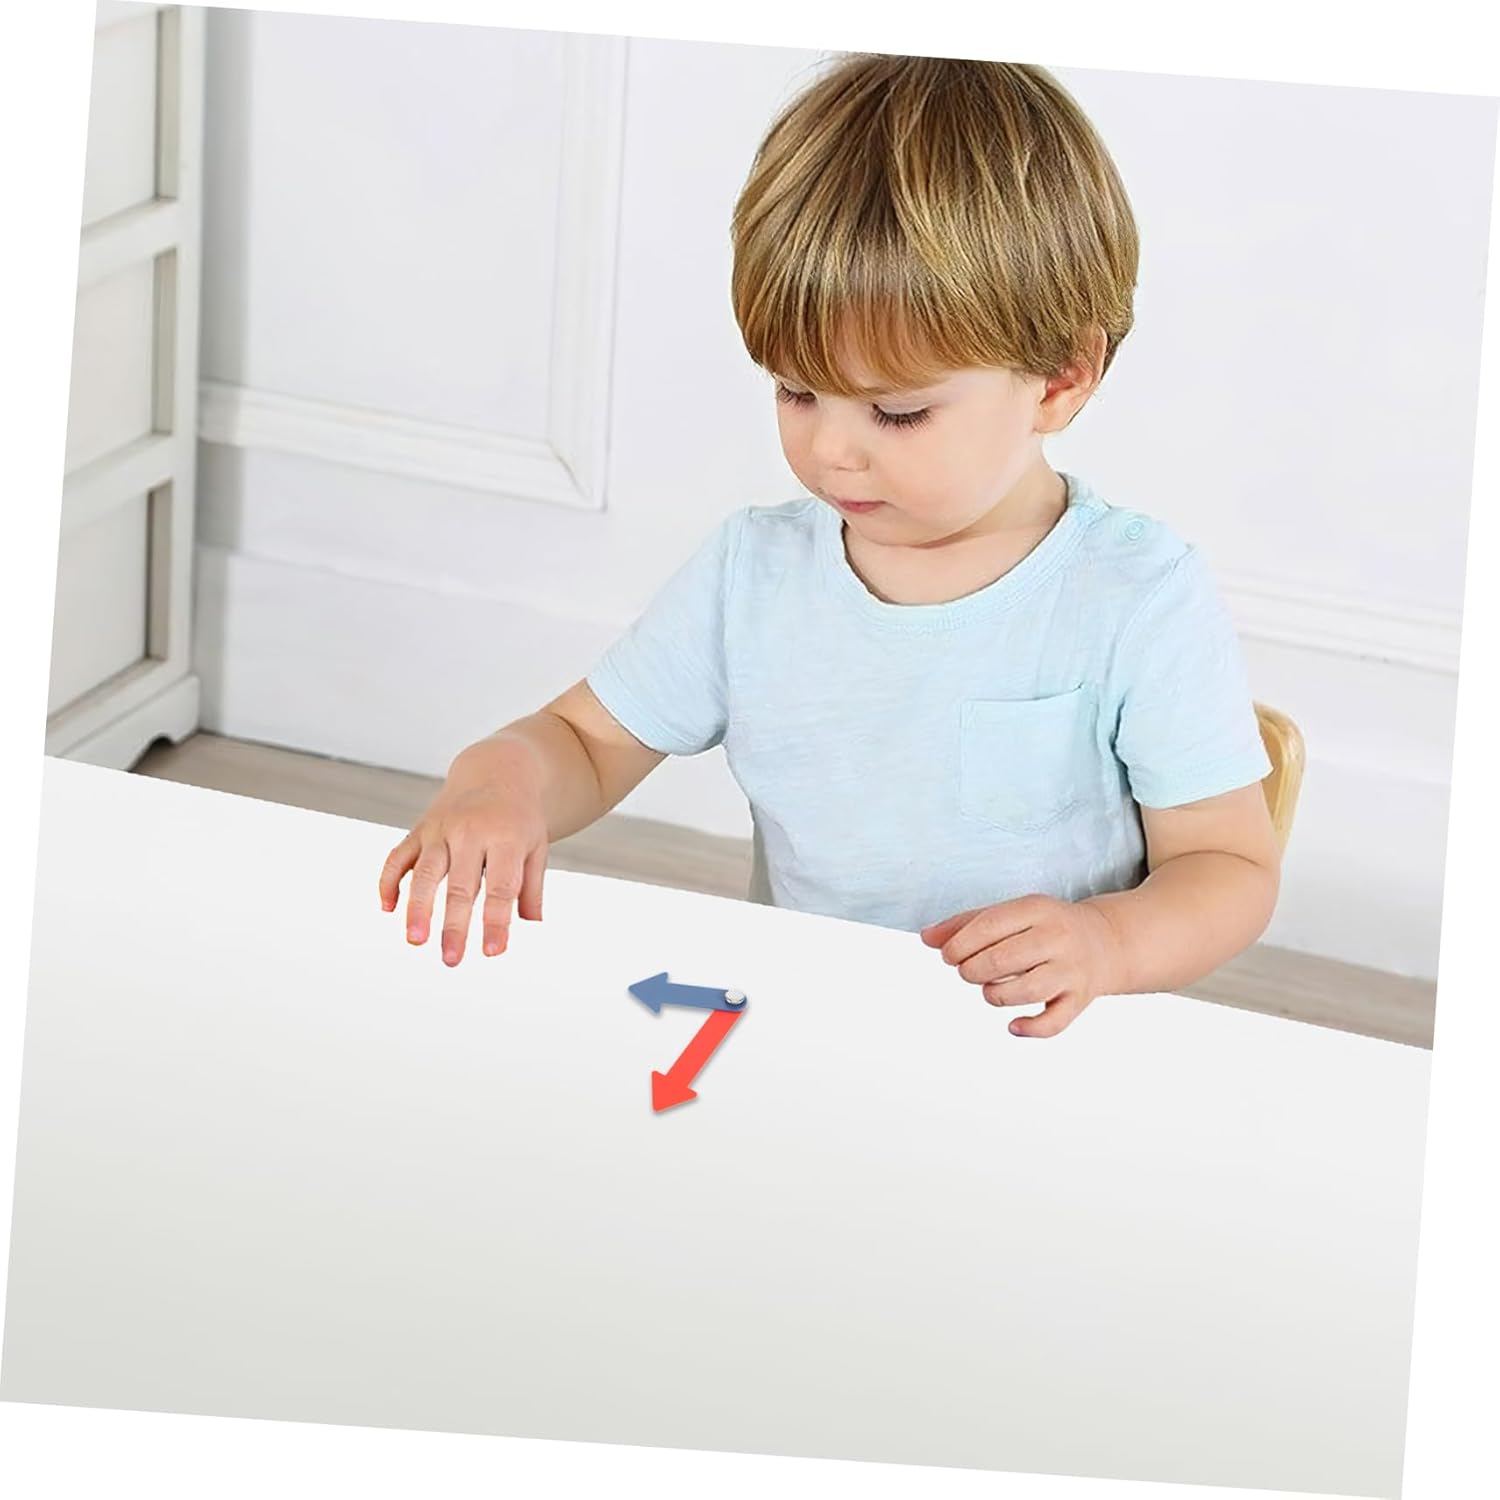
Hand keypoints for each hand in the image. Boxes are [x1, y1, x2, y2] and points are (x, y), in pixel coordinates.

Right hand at [378, 739, 549, 965]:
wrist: (498, 770)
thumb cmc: (520, 818)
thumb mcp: (537, 846)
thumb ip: (531, 887)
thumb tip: (530, 925)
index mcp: (506, 837)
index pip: (501, 887)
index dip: (495, 921)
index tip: (492, 952)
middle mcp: (471, 831)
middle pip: (460, 885)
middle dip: (454, 925)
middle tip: (451, 959)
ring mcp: (441, 829)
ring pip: (424, 872)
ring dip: (417, 907)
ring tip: (415, 939)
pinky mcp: (420, 829)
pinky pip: (398, 856)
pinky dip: (389, 881)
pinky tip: (387, 909)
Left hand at [919, 895, 1124, 1037]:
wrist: (1105, 941)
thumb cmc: (1045, 927)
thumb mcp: (1011, 914)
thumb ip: (966, 923)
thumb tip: (926, 938)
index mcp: (1036, 909)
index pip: (988, 927)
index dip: (958, 945)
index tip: (948, 956)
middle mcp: (1057, 937)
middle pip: (1002, 960)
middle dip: (972, 971)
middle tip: (968, 972)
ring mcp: (1071, 970)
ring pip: (1026, 991)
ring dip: (996, 995)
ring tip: (990, 989)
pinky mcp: (1080, 999)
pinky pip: (1054, 1022)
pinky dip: (1030, 1028)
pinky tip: (1013, 1025)